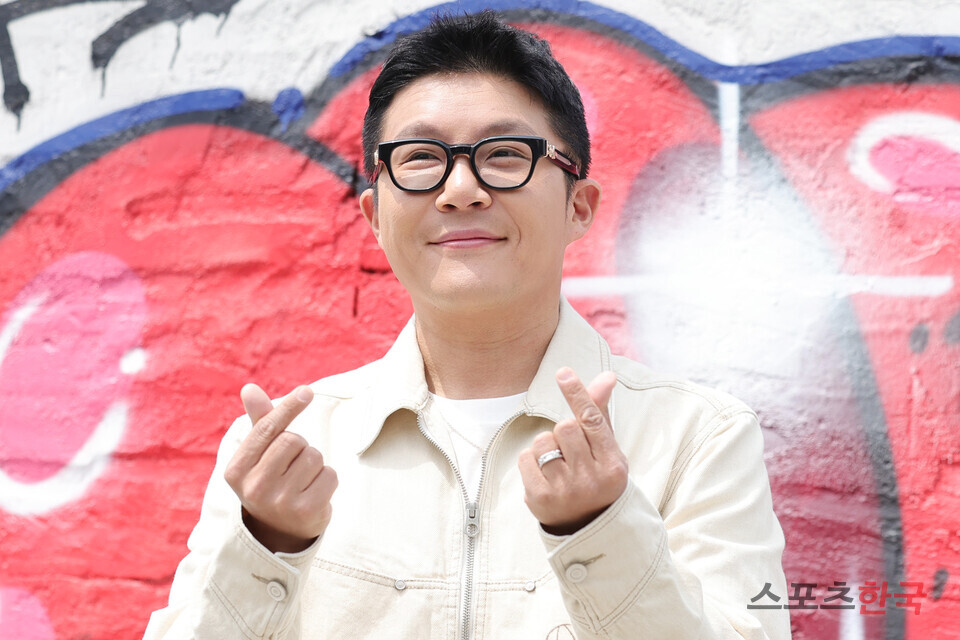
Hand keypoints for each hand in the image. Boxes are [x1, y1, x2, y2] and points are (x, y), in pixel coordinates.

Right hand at [223, 383, 337, 552]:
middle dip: (300, 447)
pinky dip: (328, 479)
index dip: (288, 408)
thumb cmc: (270, 480)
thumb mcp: (258, 455)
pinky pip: (330, 475)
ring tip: (302, 482)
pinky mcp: (306, 512)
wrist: (280, 532)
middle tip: (292, 467)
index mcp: (236, 471)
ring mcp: (280, 503)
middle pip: (294, 441)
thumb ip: (259, 422)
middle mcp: (254, 488)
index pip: (266, 429)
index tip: (307, 391)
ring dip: (315, 464)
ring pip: (314, 457)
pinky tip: (314, 493)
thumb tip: (249, 388)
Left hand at [518, 368, 627, 534]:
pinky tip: (544, 475)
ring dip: (546, 446)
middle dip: (564, 432)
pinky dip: (531, 460)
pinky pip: (525, 458)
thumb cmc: (598, 477)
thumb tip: (607, 376)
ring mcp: (565, 491)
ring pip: (542, 441)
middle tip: (571, 452)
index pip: (591, 421)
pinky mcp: (539, 498)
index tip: (563, 373)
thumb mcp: (607, 449)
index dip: (577, 394)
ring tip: (559, 465)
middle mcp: (591, 479)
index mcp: (613, 465)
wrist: (586, 526)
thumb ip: (600, 413)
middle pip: (565, 427)